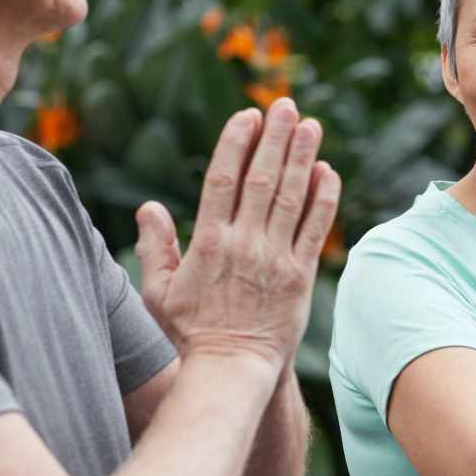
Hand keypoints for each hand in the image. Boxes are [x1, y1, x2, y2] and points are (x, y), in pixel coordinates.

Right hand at [134, 98, 341, 368]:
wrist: (231, 371)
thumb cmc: (189, 333)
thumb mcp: (158, 292)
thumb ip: (156, 247)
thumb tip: (148, 207)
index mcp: (208, 242)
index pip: (223, 179)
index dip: (236, 143)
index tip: (247, 116)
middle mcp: (244, 244)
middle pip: (261, 179)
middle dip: (275, 138)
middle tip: (286, 105)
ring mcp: (276, 259)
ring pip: (291, 197)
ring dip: (302, 157)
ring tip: (311, 125)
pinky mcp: (301, 276)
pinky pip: (314, 230)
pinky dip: (323, 198)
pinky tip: (327, 171)